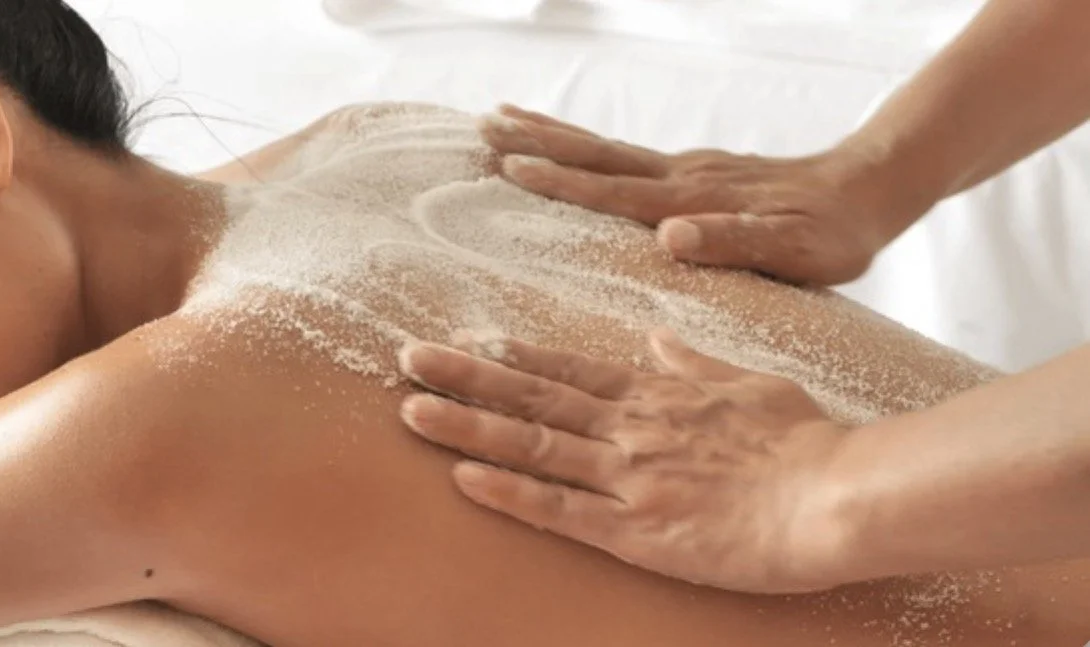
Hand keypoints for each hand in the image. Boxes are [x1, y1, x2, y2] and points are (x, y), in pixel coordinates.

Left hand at [397, 329, 853, 593]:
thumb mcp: (749, 385)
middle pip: (532, 397)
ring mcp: (629, 475)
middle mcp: (630, 427)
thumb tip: (655, 340)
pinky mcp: (637, 529)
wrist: (837, 495)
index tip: (467, 338)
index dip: (512, 354)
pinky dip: (509, 492)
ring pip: (532, 445)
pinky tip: (463, 477)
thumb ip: (694, 364)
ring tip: (411, 408)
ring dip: (467, 424)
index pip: (568, 370)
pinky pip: (561, 509)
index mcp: (656, 394)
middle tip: (407, 356)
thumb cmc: (803, 440)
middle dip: (466, 374)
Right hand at [480, 104, 912, 284]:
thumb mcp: (794, 251)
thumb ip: (734, 243)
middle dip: (537, 140)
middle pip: (596, 155)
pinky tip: (580, 150)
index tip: (508, 164)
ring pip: (606, 149)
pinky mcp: (696, 171)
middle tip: (481, 125)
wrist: (869, 188)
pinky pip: (628, 156)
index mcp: (692, 200)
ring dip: (554, 135)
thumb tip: (668, 236)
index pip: (612, 190)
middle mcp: (681, 177)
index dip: (559, 180)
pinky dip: (590, 148)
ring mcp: (687, 170)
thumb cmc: (832, 234)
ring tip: (505, 119)